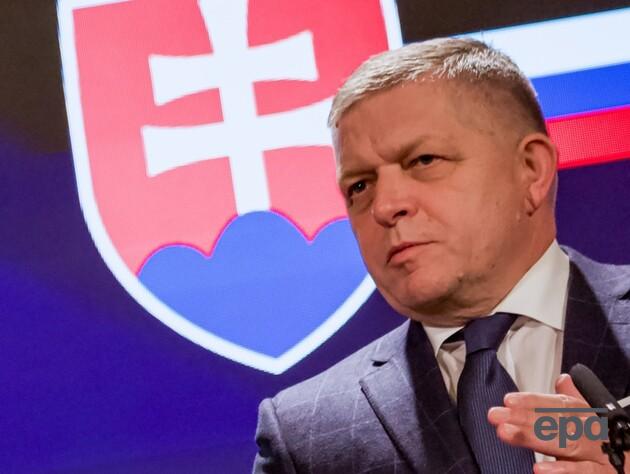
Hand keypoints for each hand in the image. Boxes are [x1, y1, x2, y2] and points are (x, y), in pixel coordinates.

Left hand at [487, 374, 628, 472]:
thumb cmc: (612, 440)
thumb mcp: (596, 416)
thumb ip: (575, 398)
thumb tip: (563, 378)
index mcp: (587, 415)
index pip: (556, 404)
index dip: (531, 401)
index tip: (507, 400)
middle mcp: (590, 431)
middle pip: (553, 422)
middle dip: (522, 418)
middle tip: (495, 416)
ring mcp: (597, 454)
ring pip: (562, 444)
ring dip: (532, 438)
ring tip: (505, 433)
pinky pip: (583, 473)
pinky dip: (562, 471)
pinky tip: (538, 469)